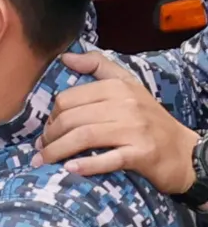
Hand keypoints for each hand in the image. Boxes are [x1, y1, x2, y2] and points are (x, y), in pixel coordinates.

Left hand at [32, 51, 199, 194]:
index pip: (68, 99)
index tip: (48, 129)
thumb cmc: (149, 119)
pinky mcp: (142, 154)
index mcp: (118, 87)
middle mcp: (126, 105)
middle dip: (50, 136)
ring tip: (44, 160)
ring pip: (84, 137)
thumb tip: (65, 57)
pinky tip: (69, 169)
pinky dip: (85, 165)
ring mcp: (135, 130)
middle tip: (42, 148)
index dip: (51, 116)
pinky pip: (107, 159)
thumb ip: (98, 66)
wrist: (184, 152)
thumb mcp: (128, 85)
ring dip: (58, 151)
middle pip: (72, 119)